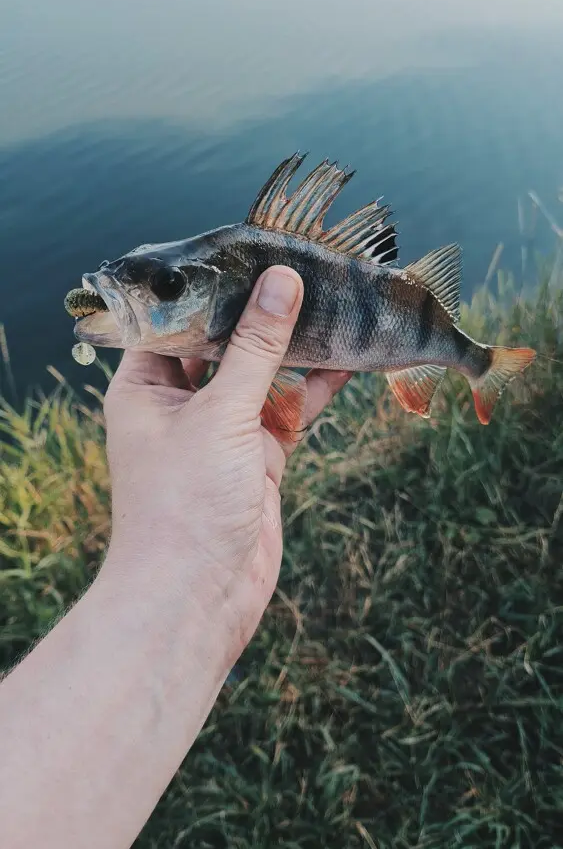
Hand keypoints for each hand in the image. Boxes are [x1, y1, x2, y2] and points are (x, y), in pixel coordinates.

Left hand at [103, 266, 351, 668]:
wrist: (199, 597)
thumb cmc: (186, 502)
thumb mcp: (221, 413)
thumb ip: (258, 347)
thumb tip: (283, 280)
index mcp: (144, 386)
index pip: (177, 320)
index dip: (214, 288)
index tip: (256, 252)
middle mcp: (179, 404)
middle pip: (225, 345)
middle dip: (264, 315)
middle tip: (306, 271)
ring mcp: (221, 432)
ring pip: (263, 377)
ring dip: (297, 349)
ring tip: (335, 304)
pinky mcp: (257, 459)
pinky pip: (289, 411)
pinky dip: (317, 389)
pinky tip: (348, 359)